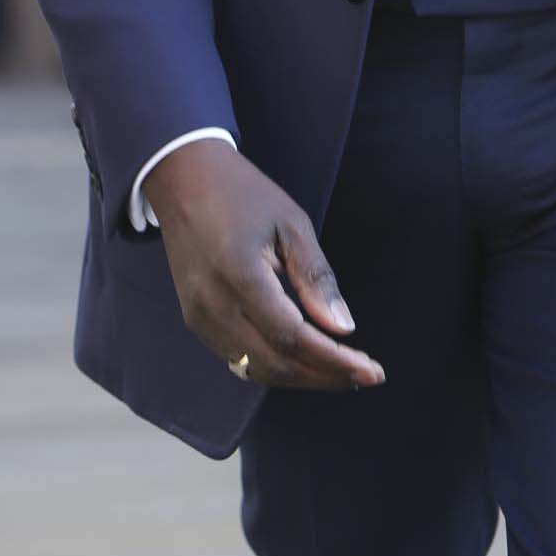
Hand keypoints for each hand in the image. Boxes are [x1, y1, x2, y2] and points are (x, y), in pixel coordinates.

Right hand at [144, 139, 384, 390]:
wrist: (183, 178)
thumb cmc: (243, 193)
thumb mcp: (290, 222)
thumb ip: (315, 276)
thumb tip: (343, 328)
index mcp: (240, 274)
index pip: (293, 337)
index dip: (333, 360)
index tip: (372, 372)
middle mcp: (214, 305)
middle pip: (276, 363)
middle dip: (324, 376)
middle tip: (365, 376)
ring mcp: (199, 317)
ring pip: (256, 368)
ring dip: (301, 377)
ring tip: (340, 371)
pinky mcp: (195, 320)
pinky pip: (238, 358)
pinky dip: (274, 366)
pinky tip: (302, 359)